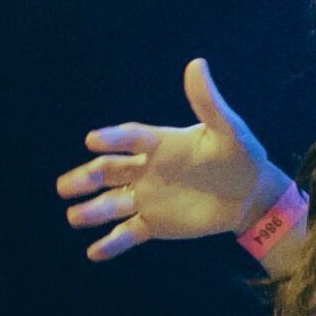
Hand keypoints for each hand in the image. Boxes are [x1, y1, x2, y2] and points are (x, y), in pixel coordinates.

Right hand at [56, 58, 282, 260]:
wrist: (251, 193)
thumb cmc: (241, 155)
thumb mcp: (228, 129)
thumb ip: (208, 102)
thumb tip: (196, 63)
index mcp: (161, 142)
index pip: (131, 138)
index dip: (112, 138)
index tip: (91, 140)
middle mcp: (147, 168)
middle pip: (109, 171)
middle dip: (86, 178)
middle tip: (65, 186)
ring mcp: (148, 197)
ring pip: (112, 203)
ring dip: (92, 211)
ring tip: (74, 217)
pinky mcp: (154, 223)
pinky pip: (128, 234)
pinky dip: (111, 244)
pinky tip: (93, 252)